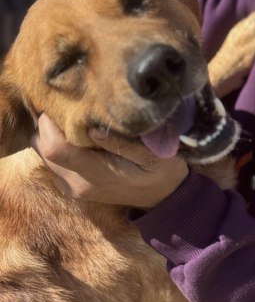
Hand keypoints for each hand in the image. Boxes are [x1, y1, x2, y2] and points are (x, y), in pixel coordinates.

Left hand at [31, 114, 188, 207]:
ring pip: (43, 154)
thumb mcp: (153, 156)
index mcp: (94, 175)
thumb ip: (123, 144)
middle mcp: (77, 184)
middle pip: (42, 148)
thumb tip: (92, 129)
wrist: (165, 197)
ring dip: (52, 135)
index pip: (53, 148)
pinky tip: (80, 137)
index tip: (66, 104)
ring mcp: (74, 187)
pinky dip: (58, 146)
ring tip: (75, 121)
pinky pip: (53, 162)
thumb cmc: (162, 172)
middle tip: (70, 109)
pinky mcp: (74, 186)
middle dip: (49, 126)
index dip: (50, 123)